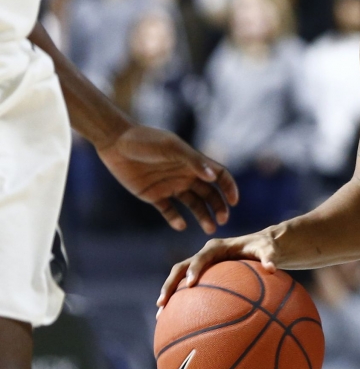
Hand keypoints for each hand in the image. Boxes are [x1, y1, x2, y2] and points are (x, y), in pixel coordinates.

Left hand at [96, 124, 238, 233]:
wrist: (115, 143)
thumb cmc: (146, 141)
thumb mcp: (171, 148)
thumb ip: (193, 161)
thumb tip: (213, 177)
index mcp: (194, 163)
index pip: (219, 176)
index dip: (229, 188)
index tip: (234, 202)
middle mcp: (186, 175)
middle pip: (209, 194)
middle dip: (218, 207)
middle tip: (223, 220)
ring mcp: (171, 186)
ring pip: (193, 204)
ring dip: (202, 216)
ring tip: (209, 228)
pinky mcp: (154, 195)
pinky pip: (169, 210)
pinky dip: (176, 219)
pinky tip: (180, 225)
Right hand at [156, 231, 278, 309]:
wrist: (260, 247)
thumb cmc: (264, 248)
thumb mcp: (268, 250)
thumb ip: (268, 257)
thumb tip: (272, 268)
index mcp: (217, 247)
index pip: (201, 257)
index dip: (194, 269)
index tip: (190, 284)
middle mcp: (205, 255)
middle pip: (180, 268)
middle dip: (170, 285)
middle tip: (162, 302)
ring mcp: (202, 266)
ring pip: (178, 279)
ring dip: (168, 294)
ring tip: (161, 316)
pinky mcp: (203, 276)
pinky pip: (187, 288)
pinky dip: (180, 301)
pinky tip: (177, 321)